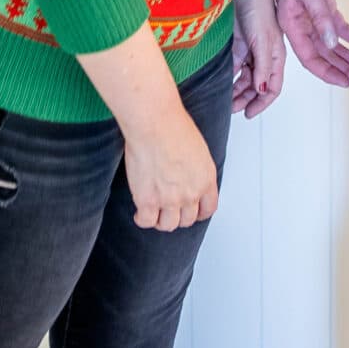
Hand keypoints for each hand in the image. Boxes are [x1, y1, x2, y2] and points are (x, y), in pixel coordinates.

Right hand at [122, 98, 219, 231]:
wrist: (155, 123)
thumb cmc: (174, 125)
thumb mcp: (197, 148)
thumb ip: (195, 168)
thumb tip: (187, 173)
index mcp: (206, 179)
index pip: (208, 208)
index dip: (199, 213)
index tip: (192, 212)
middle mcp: (191, 193)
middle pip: (187, 219)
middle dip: (178, 216)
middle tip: (169, 209)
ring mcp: (170, 199)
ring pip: (168, 224)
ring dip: (161, 220)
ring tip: (154, 212)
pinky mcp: (148, 201)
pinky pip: (146, 221)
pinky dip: (142, 219)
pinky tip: (140, 212)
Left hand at [231, 0, 285, 117]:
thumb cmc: (259, 4)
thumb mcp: (263, 39)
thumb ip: (262, 66)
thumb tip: (260, 91)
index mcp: (276, 54)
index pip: (272, 86)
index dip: (262, 102)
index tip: (248, 114)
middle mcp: (265, 53)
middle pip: (256, 83)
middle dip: (245, 98)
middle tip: (231, 109)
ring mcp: (251, 46)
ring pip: (243, 75)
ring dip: (235, 89)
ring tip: (224, 100)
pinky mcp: (238, 39)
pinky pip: (233, 62)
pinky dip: (228, 73)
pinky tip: (220, 81)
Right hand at [273, 0, 348, 89]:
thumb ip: (320, 16)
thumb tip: (332, 43)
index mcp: (291, 24)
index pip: (310, 58)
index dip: (328, 73)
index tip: (347, 83)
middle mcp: (302, 24)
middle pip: (325, 55)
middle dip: (345, 70)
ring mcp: (314, 16)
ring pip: (334, 45)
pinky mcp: (325, 5)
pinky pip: (340, 28)